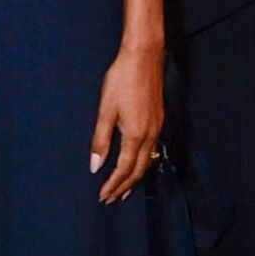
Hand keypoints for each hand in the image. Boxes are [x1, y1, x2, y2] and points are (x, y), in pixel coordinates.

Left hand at [89, 44, 163, 201]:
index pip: (124, 169)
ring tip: (124, 189)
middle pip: (139, 170)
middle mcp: (150, 135)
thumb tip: (95, 166)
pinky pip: (152, 150)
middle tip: (111, 198)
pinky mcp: (159, 120)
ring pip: (148, 161)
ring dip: (134, 177)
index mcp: (135, 134)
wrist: (143, 57)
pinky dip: (142, 163)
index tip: (103, 196)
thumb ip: (100, 140)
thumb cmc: (122, 79)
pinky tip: (137, 163)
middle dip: (124, 186)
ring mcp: (157, 127)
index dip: (113, 184)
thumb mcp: (105, 110)